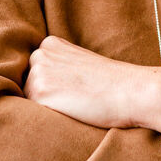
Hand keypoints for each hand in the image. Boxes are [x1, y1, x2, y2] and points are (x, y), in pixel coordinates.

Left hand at [25, 35, 160, 131]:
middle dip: (46, 94)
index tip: (74, 88)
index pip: (36, 70)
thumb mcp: (80, 62)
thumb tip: (41, 83)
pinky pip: (34, 113)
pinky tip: (72, 111)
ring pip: (30, 99)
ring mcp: (38, 73)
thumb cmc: (111, 82)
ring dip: (47, 107)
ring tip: (75, 104)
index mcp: (50, 43)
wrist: (131, 91)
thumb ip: (58, 65)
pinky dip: (50, 117)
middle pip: (29, 83)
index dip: (54, 84)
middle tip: (76, 97)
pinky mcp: (40, 93)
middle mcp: (39, 54)